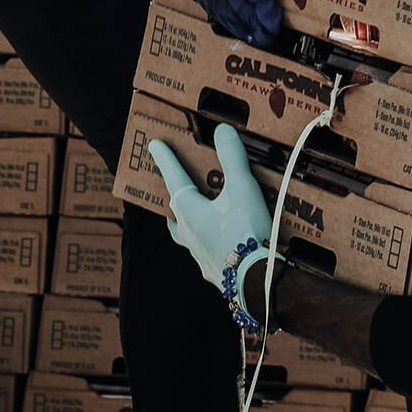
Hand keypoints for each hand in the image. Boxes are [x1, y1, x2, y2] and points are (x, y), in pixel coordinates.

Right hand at [136, 0, 284, 45]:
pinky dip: (222, 18)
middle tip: (272, 37)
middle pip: (234, 4)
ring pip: (220, 9)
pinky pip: (207, 4)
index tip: (275, 18)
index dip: (261, 4)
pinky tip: (234, 27)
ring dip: (239, 26)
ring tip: (257, 39)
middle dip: (254, 23)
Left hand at [145, 124, 272, 289]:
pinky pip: (204, 252)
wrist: (257, 280)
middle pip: (175, 210)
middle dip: (175, 196)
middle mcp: (187, 233)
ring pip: (185, 234)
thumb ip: (232, 157)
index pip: (174, 178)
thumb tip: (223, 130)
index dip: (166, 159)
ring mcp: (198, 254)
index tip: (154, 145)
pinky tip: (221, 243)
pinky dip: (209, 242)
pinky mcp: (213, 270)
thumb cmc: (247, 232)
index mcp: (189, 210)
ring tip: (197, 216)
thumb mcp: (243, 189)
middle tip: (177, 186)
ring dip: (187, 222)